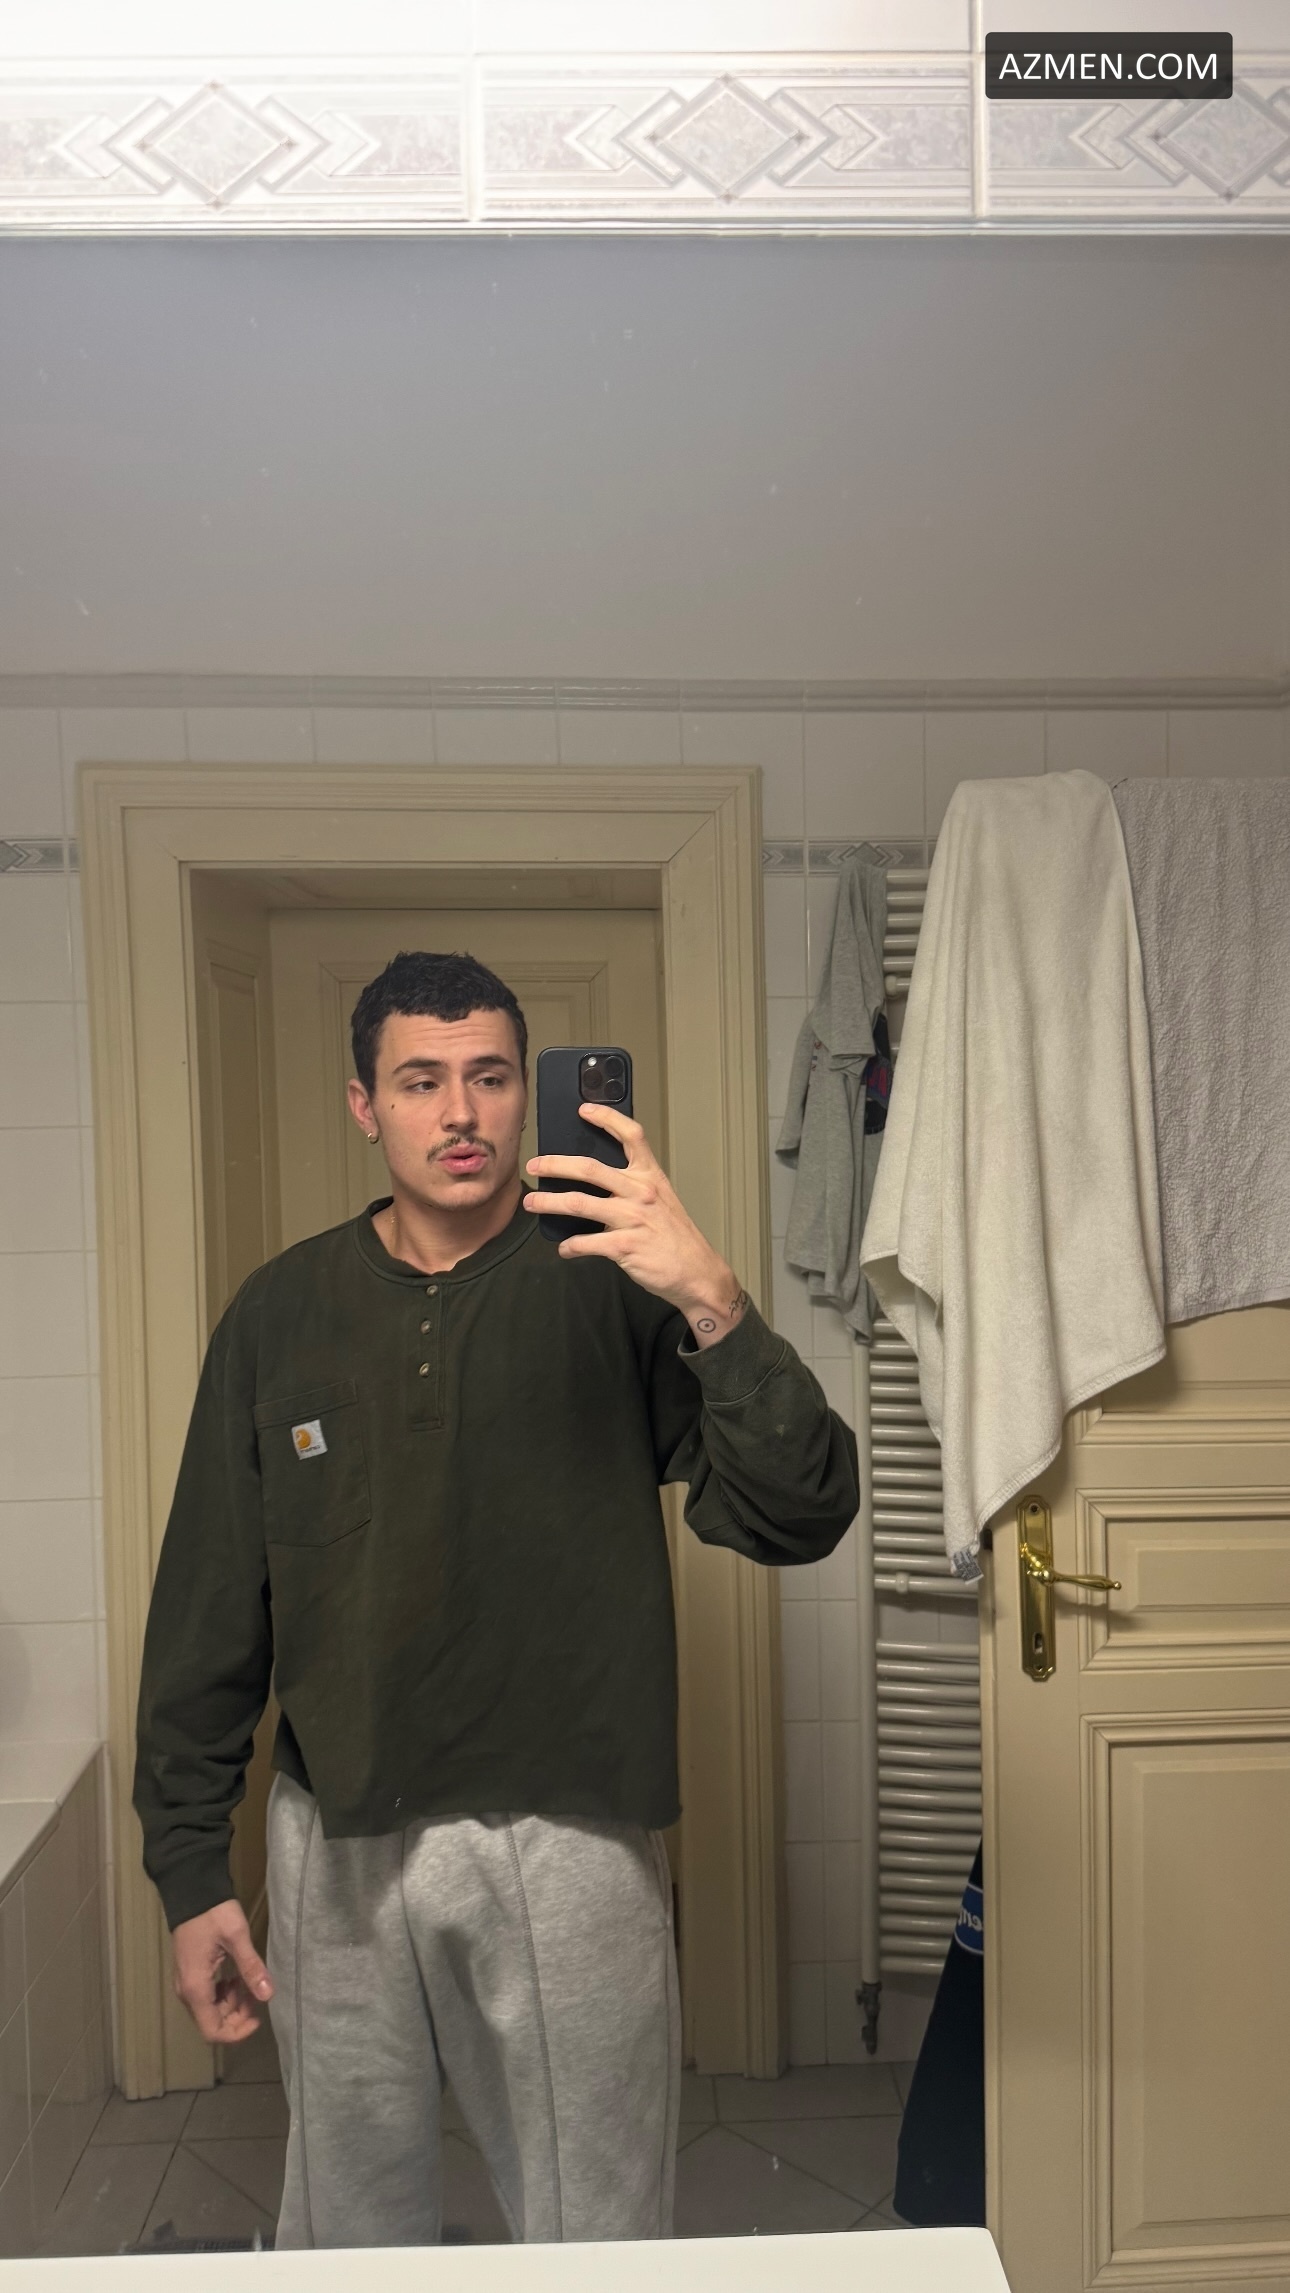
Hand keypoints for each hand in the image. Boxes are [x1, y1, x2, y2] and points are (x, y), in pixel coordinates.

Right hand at [171, 1899, 272, 2043]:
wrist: (192, 1891)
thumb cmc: (213, 1913)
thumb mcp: (236, 1937)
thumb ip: (251, 1967)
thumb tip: (269, 1995)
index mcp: (196, 1988)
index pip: (212, 2031)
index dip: (236, 2032)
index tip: (258, 2016)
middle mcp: (187, 1992)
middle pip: (212, 2023)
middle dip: (238, 2016)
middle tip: (257, 1994)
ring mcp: (186, 1983)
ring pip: (210, 2011)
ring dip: (233, 2005)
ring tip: (249, 1982)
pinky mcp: (190, 1974)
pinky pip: (207, 1997)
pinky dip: (225, 1994)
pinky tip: (237, 1976)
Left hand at [524, 1105, 750, 1346]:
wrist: (697, 1272)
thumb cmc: (675, 1236)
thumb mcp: (661, 1200)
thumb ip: (633, 1187)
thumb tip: (595, 1180)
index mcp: (650, 1176)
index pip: (631, 1136)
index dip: (607, 1119)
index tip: (584, 1110)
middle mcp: (640, 1192)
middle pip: (590, 1168)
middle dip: (555, 1165)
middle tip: (535, 1165)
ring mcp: (633, 1219)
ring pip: (579, 1203)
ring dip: (550, 1203)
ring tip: (532, 1203)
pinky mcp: (625, 1247)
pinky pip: (586, 1242)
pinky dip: (570, 1246)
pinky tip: (564, 1248)